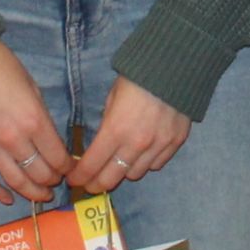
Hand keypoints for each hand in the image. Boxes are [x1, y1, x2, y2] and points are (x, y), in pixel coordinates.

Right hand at [0, 33, 70, 204]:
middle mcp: (14, 138)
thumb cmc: (0, 64)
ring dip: (31, 192)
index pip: (57, 157)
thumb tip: (50, 139)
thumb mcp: (32, 86)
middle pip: (39, 173)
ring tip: (41, 195)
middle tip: (57, 182)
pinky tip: (7, 199)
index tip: (70, 169)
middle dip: (52, 181)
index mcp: (34, 120)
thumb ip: (41, 116)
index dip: (67, 168)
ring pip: (14, 181)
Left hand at [76, 76, 191, 193]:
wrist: (174, 66)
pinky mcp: (175, 142)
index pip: (91, 165)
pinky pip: (156, 164)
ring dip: (123, 171)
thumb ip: (107, 124)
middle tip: (91, 183)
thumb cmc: (136, 78)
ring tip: (120, 163)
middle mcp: (136, 143)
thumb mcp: (112, 98)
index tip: (74, 180)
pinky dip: (146, 162)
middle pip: (111, 179)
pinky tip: (143, 153)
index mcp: (115, 130)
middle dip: (96, 184)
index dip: (79, 177)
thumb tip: (101, 143)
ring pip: (134, 174)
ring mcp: (158, 145)